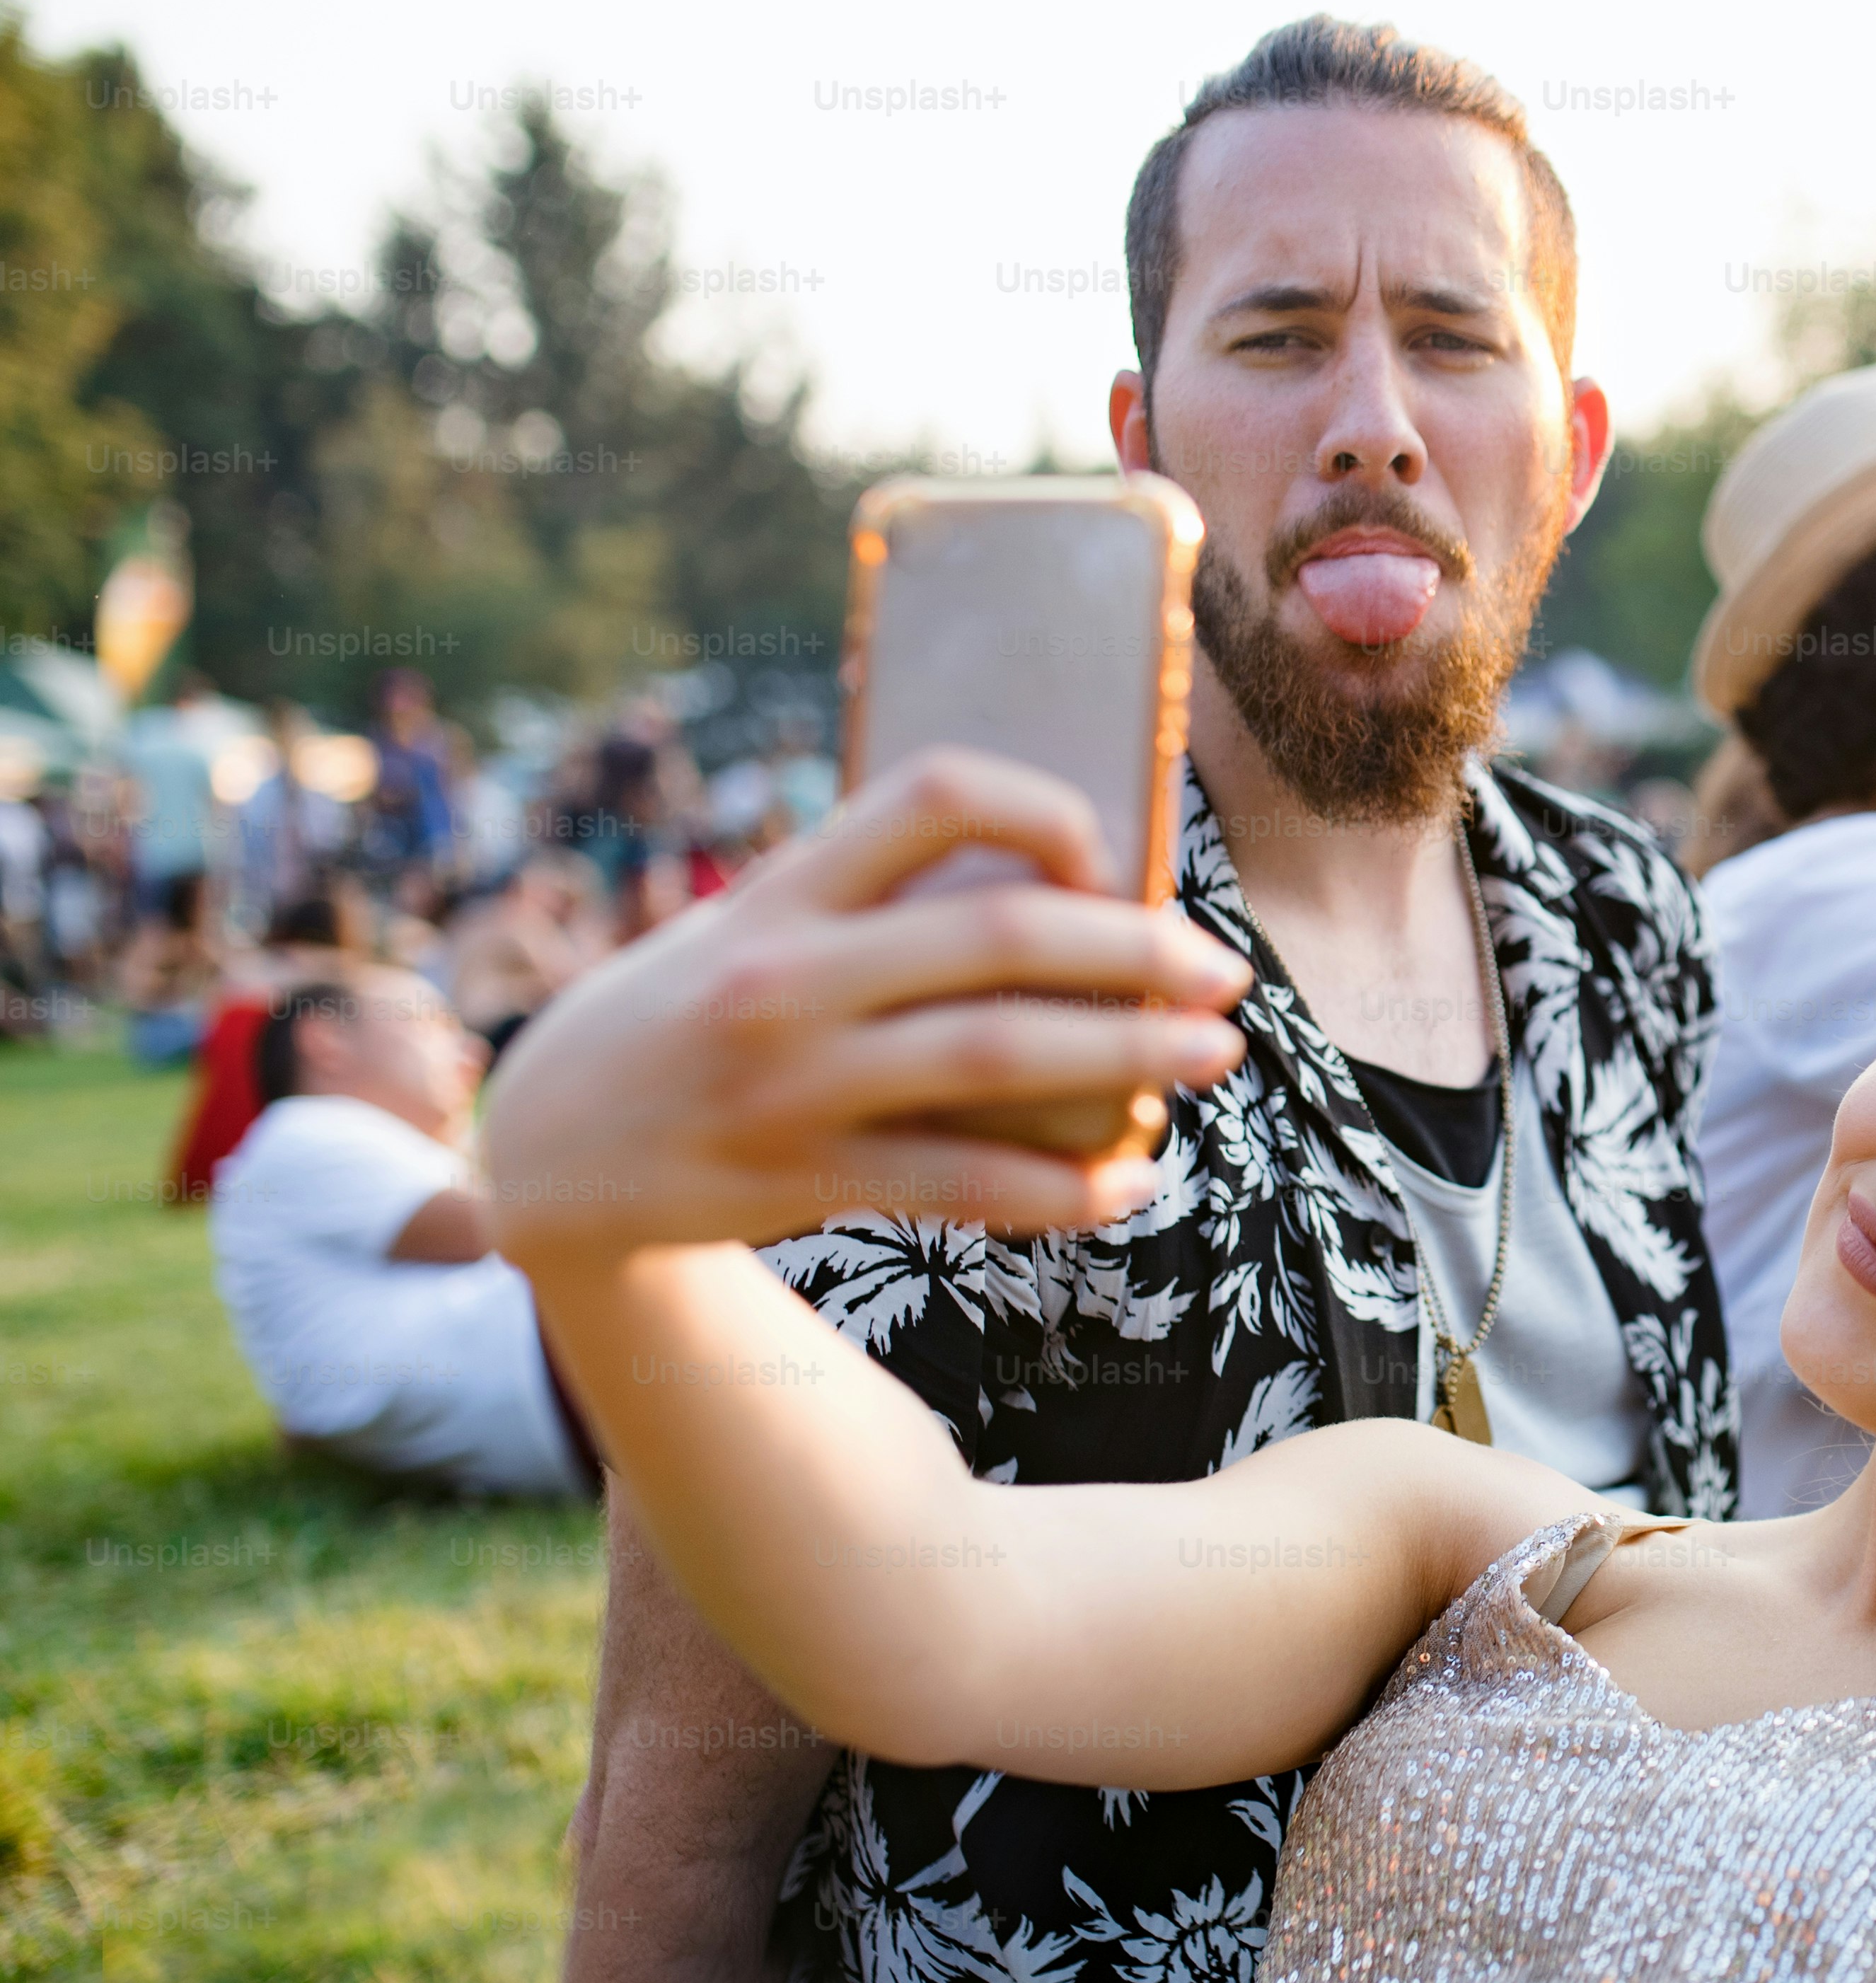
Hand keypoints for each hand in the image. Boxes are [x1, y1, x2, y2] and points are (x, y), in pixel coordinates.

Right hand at [480, 748, 1254, 1272]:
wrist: (546, 1147)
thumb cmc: (692, 1013)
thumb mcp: (752, 922)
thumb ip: (872, 900)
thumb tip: (1062, 887)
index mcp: (784, 888)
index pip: (937, 794)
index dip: (1048, 811)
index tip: (1110, 862)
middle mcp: (786, 975)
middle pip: (999, 937)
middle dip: (1137, 951)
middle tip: (1222, 975)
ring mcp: (792, 1082)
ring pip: (998, 1059)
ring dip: (1129, 1057)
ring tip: (1213, 1056)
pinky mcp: (802, 1178)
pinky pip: (962, 1184)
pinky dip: (1061, 1188)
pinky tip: (1128, 1186)